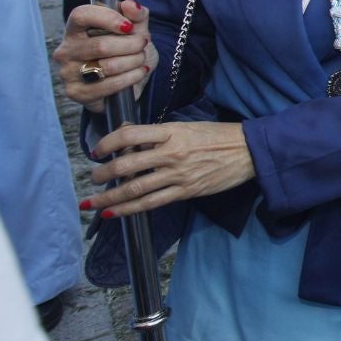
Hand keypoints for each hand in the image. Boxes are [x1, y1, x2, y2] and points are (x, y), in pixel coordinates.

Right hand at [53, 0, 155, 113]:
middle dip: (131, 45)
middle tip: (142, 45)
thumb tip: (130, 4)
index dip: (107, 18)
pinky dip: (131, 78)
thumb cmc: (126, 50)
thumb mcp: (135, 29)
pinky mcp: (76, 92)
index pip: (80, 15)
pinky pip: (109, 85)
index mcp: (75, 29)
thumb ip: (136, 14)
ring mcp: (68, 73)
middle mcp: (66, 50)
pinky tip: (139, 72)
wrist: (127, 81)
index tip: (129, 26)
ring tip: (140, 59)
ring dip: (133, 61)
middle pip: (101, 45)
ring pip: (107, 66)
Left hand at [86, 121, 254, 215]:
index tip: (97, 151)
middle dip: (103, 174)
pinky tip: (113, 213)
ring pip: (135, 189)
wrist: (248, 151)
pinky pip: (151, 203)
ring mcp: (179, 174)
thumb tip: (128, 138)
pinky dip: (129, 209)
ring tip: (92, 203)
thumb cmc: (217, 136)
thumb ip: (157, 135)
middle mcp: (172, 153)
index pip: (129, 134)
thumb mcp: (186, 127)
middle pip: (126, 165)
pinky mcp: (186, 191)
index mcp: (171, 132)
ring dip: (108, 198)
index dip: (107, 143)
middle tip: (93, 179)